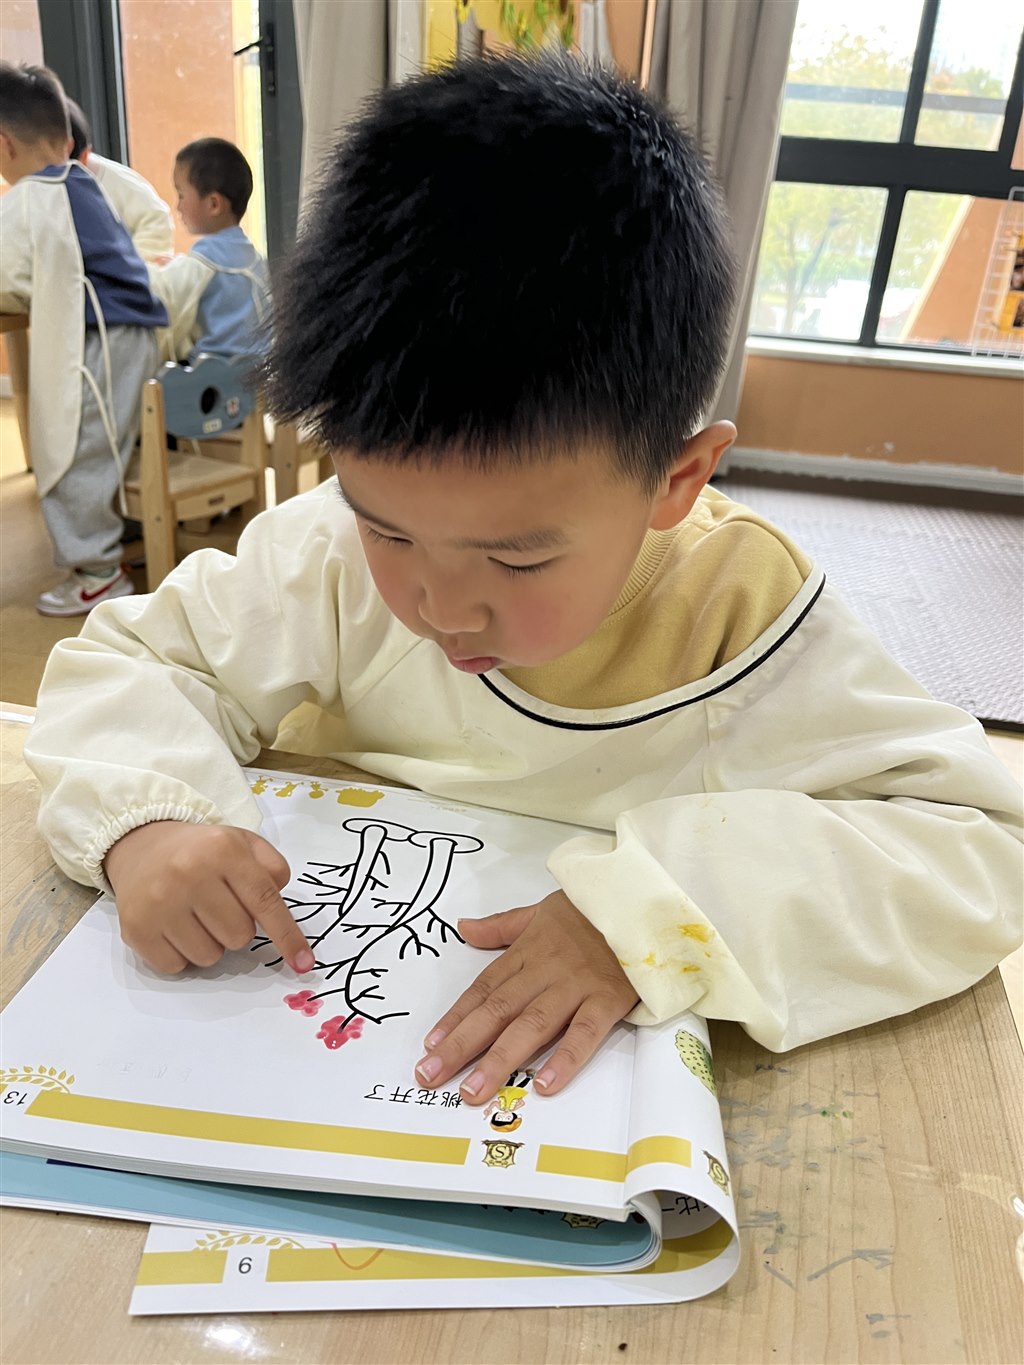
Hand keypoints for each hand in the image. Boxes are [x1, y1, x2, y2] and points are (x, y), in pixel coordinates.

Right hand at [104, 821, 313, 975]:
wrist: (142, 845)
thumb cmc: (203, 851)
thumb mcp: (244, 844)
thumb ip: (274, 871)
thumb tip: (281, 919)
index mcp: (223, 850)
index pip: (264, 901)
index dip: (287, 936)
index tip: (304, 963)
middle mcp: (188, 874)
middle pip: (239, 936)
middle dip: (237, 927)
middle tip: (219, 905)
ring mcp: (159, 903)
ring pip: (210, 956)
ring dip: (210, 943)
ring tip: (196, 915)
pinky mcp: (136, 928)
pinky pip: (178, 966)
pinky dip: (182, 953)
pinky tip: (174, 926)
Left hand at [414, 889, 637, 1103]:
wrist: (640, 897)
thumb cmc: (591, 909)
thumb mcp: (540, 911)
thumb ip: (501, 926)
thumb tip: (462, 928)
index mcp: (526, 952)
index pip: (483, 989)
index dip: (455, 1018)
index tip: (429, 1046)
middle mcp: (544, 972)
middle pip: (497, 1011)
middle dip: (461, 1045)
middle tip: (429, 1076)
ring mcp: (575, 987)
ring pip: (531, 1025)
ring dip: (500, 1059)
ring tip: (472, 1091)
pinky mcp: (608, 1000)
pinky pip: (584, 1032)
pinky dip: (565, 1058)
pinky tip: (543, 1084)